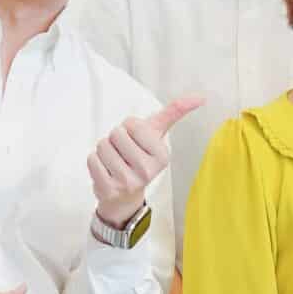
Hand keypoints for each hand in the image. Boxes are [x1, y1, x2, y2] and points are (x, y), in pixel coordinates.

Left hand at [90, 96, 206, 227]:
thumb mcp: (157, 135)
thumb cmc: (141, 157)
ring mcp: (127, 182)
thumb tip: (200, 97)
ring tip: (115, 161)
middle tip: (124, 152)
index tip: (135, 140)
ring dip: (104, 150)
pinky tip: (106, 171)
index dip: (129, 127)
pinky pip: (92, 159)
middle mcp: (147, 171)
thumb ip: (174, 113)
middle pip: (116, 133)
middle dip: (115, 138)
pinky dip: (95, 162)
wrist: (125, 196)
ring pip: (103, 145)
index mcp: (162, 155)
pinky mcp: (109, 190)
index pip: (132, 123)